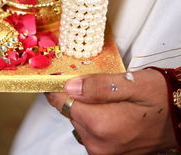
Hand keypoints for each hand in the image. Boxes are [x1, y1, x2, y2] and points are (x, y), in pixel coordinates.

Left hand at [46, 70, 176, 154]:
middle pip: (70, 112)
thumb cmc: (164, 100)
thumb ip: (98, 86)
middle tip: (97, 85)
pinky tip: (112, 111)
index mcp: (102, 125)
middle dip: (78, 96)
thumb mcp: (134, 84)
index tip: (58, 77)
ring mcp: (102, 152)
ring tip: (111, 99)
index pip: (62, 102)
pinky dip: (94, 118)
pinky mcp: (106, 153)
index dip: (59, 87)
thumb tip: (70, 87)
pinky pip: (89, 130)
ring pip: (78, 121)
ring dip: (87, 107)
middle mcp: (99, 144)